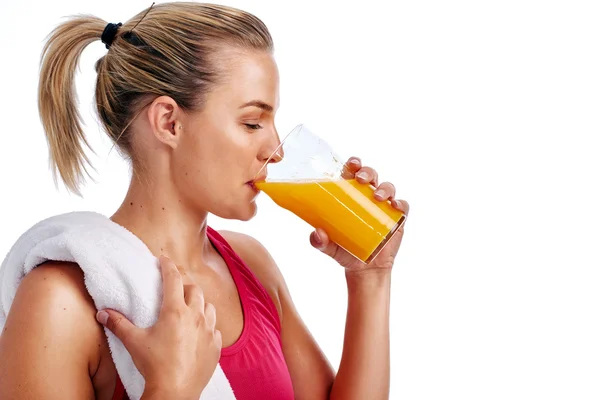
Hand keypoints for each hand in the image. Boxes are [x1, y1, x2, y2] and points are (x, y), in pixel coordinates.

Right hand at [95, 255, 221, 398]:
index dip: (168, 266)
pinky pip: (215, 329)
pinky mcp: (216, 346)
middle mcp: (196, 316)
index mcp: (175, 311)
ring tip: (190, 307)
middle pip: (194, 290)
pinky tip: (199, 331)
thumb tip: (102, 312)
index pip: (173, 279)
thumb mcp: (134, 342)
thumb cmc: (154, 366)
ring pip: (209, 307)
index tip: (164, 258)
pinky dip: (208, 326)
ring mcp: (209, 331)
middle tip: (175, 286)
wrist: (175, 392)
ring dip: (200, 303)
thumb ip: (118, 324)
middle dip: (184, 285)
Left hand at [310, 157, 408, 272]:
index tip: (352, 164)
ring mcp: (384, 206)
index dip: (354, 164)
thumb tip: (317, 233)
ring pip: (388, 188)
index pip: (353, 173)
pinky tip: (396, 207)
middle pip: (371, 175)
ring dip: (384, 188)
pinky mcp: (397, 218)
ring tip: (377, 197)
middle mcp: (368, 196)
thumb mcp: (329, 246)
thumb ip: (320, 242)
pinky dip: (401, 204)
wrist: (365, 269)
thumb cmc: (345, 250)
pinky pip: (403, 206)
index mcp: (351, 195)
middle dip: (368, 172)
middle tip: (361, 180)